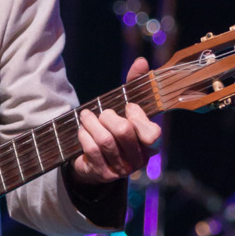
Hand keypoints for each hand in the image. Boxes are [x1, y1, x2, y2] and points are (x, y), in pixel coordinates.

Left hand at [70, 57, 161, 184]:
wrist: (94, 160)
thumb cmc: (114, 128)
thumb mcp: (125, 107)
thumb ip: (135, 84)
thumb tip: (141, 61)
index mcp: (151, 144)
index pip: (152, 133)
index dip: (137, 116)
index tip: (127, 106)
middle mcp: (139, 159)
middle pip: (123, 132)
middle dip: (108, 116)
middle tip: (102, 113)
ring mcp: (121, 169)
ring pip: (104, 140)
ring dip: (91, 123)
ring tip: (86, 116)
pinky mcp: (102, 173)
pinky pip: (91, 150)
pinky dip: (84, 135)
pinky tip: (82, 130)